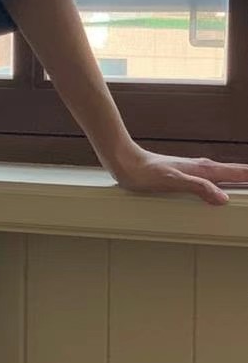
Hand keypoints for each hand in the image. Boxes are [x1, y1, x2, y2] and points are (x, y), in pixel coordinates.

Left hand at [110, 146, 247, 205]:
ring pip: (224, 175)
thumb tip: (222, 198)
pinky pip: (211, 180)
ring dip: (238, 179)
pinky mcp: (186, 176)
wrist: (127, 163)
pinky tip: (220, 189)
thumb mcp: (173, 181)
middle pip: (235, 173)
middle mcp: (203, 168)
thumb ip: (198, 187)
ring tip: (245, 185)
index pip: (239, 172)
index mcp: (205, 169)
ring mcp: (195, 172)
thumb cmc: (146, 172)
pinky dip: (222, 183)